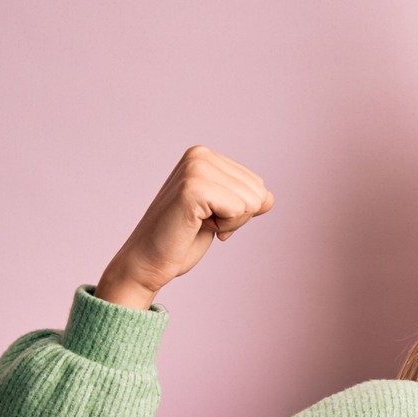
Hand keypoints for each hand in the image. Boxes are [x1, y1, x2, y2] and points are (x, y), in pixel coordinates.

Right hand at [98, 146, 275, 301]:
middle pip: (258, 192)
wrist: (147, 261)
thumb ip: (245, 199)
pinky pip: (240, 210)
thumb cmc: (182, 239)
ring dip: (229, 223)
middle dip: (237, 217)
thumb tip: (269, 198)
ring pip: (252, 201)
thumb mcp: (222, 213)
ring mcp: (195, 169)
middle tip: (201, 223)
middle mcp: (199, 155)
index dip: (239, 211)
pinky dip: (224, 227)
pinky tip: (196, 226)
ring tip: (197, 224)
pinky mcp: (193, 188)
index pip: (257, 185)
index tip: (207, 216)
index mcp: (204, 155)